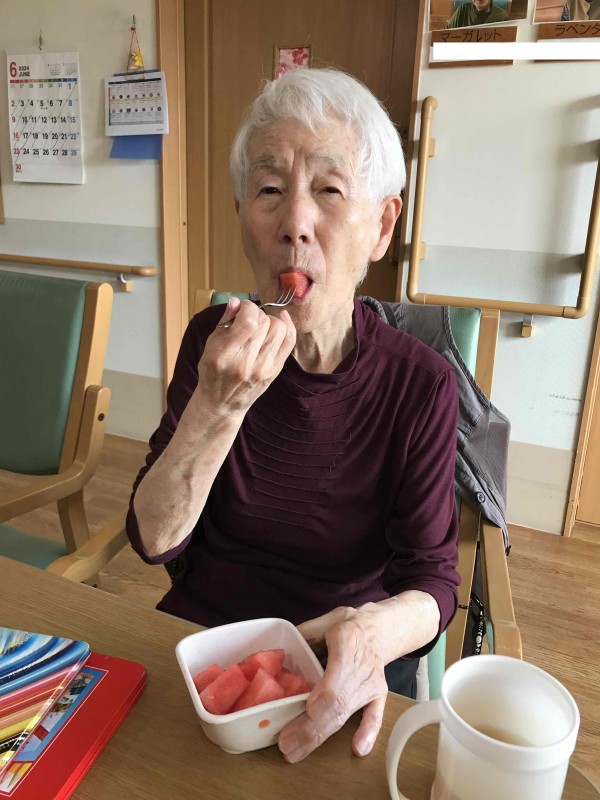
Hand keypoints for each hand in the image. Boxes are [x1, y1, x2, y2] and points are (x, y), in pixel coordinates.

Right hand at [195, 298, 295, 415]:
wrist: (222, 404)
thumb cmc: (213, 373)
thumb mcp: (209, 346)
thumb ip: (224, 322)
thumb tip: (237, 301)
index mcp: (225, 354)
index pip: (248, 321)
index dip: (247, 307)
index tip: (242, 309)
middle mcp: (246, 362)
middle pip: (264, 323)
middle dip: (256, 313)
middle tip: (248, 318)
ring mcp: (264, 368)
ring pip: (279, 329)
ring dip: (269, 320)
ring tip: (259, 326)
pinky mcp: (275, 370)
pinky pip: (289, 341)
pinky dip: (287, 326)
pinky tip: (280, 319)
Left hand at [278, 606, 387, 762]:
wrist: (381, 627)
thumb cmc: (349, 623)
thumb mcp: (325, 620)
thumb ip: (304, 634)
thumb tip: (277, 650)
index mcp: (347, 642)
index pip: (335, 677)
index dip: (320, 698)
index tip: (305, 711)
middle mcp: (361, 667)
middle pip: (337, 703)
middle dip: (310, 727)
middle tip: (285, 744)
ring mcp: (371, 684)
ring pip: (346, 713)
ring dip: (321, 736)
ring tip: (296, 751)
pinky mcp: (378, 695)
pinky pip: (375, 716)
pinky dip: (368, 733)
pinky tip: (358, 749)